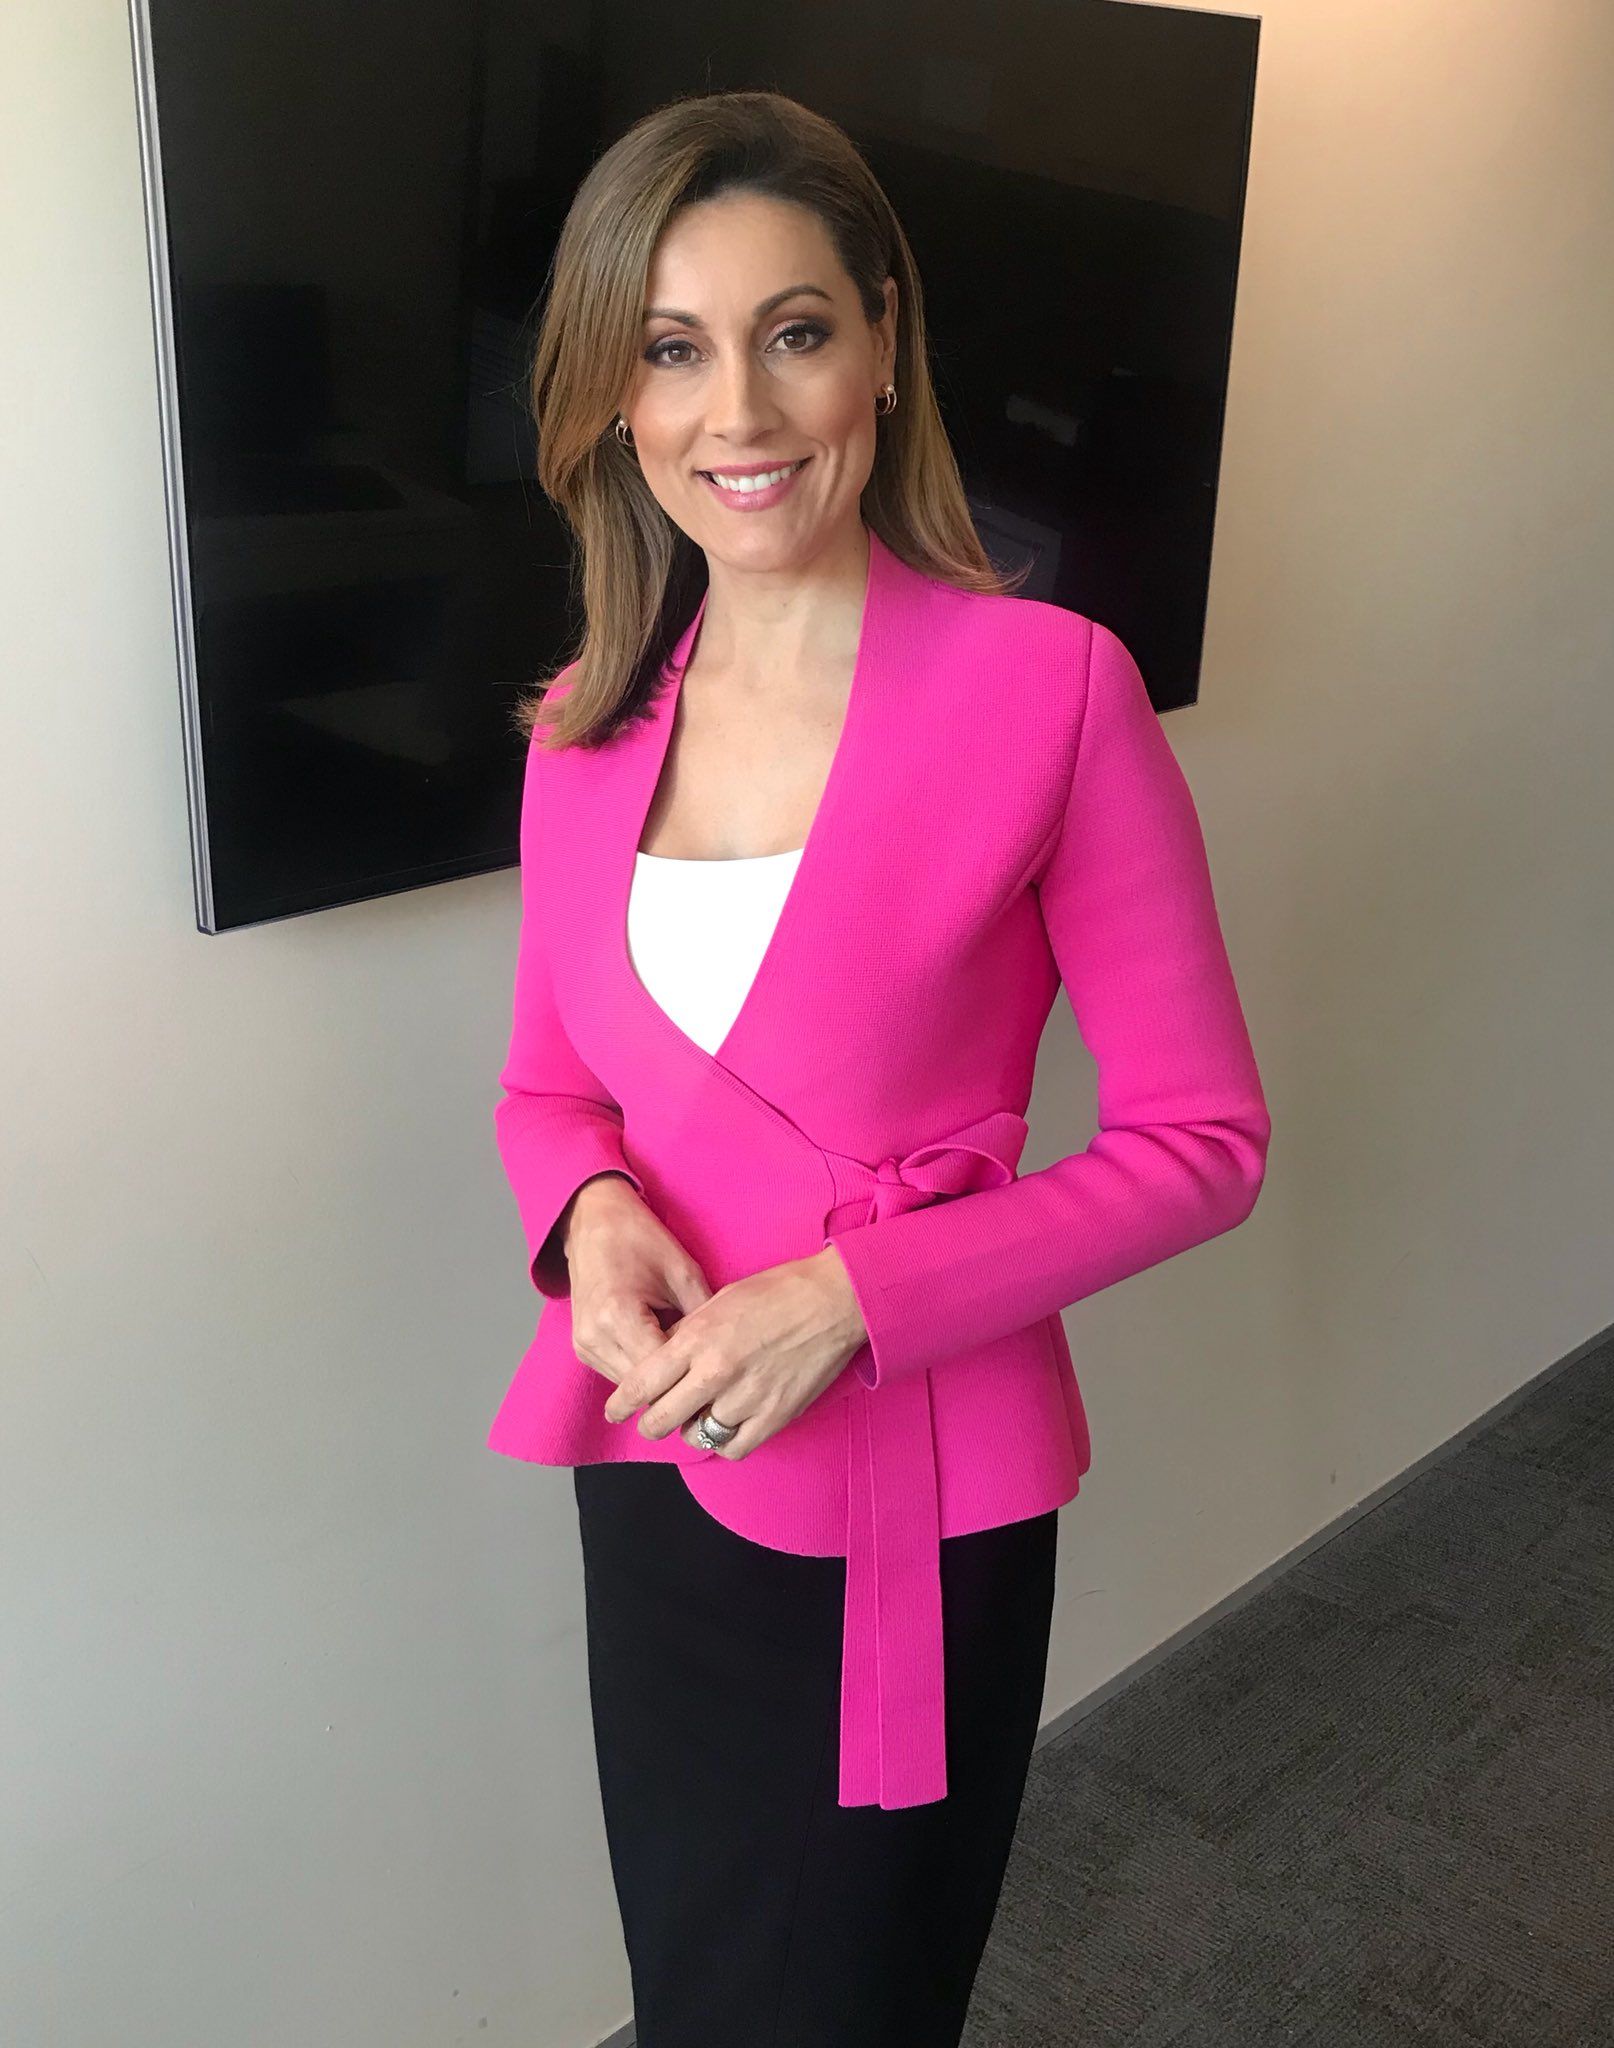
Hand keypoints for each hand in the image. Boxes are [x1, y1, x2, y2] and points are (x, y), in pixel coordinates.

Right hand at [561, 1175, 715, 1394]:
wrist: (593, 1220)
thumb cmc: (639, 1238)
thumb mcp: (683, 1271)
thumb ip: (703, 1316)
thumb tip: (724, 1356)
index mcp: (618, 1315)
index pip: (660, 1373)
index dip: (693, 1378)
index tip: (722, 1381)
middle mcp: (595, 1337)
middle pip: (644, 1388)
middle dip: (677, 1385)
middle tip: (712, 1382)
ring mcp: (584, 1346)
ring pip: (631, 1387)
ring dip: (659, 1383)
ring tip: (689, 1368)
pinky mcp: (582, 1348)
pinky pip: (619, 1374)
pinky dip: (643, 1371)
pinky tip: (665, 1357)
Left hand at [601, 1247, 869, 1458]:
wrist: (833, 1300)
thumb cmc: (777, 1292)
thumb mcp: (717, 1301)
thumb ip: (686, 1335)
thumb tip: (661, 1363)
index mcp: (697, 1338)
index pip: (642, 1383)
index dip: (621, 1403)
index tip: (615, 1410)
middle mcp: (716, 1372)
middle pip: (662, 1419)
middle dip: (651, 1423)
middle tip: (652, 1421)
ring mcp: (746, 1398)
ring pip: (697, 1436)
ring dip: (691, 1430)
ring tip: (697, 1416)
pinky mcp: (775, 1416)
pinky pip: (734, 1447)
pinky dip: (725, 1441)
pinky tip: (727, 1425)